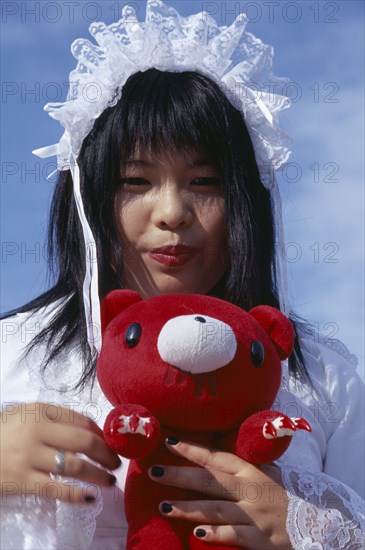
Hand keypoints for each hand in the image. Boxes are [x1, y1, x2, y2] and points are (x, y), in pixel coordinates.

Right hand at [0, 402, 120, 503]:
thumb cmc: (2, 432)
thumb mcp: (25, 414)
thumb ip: (54, 418)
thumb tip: (91, 430)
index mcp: (40, 411)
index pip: (81, 420)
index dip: (101, 433)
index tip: (111, 442)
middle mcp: (38, 431)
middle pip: (84, 441)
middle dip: (107, 452)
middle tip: (117, 461)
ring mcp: (30, 457)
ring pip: (75, 466)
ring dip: (98, 473)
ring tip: (110, 480)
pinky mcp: (22, 481)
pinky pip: (56, 489)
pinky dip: (77, 495)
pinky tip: (90, 497)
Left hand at [148, 439, 290, 548]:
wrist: (319, 521)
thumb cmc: (288, 493)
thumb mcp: (268, 471)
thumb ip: (244, 464)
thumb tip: (216, 454)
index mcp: (250, 470)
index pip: (216, 457)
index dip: (192, 450)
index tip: (169, 442)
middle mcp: (249, 490)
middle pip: (208, 481)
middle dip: (179, 476)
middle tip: (153, 472)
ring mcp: (253, 514)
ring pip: (214, 509)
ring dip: (187, 508)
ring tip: (163, 507)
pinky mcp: (259, 538)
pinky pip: (233, 535)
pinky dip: (215, 534)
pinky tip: (197, 534)